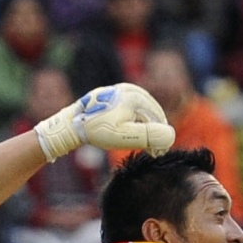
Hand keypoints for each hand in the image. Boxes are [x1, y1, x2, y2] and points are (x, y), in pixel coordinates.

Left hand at [33, 83, 174, 161]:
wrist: (72, 124)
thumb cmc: (98, 130)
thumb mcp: (125, 136)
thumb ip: (149, 135)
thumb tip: (170, 135)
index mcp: (136, 96)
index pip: (157, 119)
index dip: (159, 138)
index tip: (155, 153)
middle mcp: (131, 89)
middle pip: (151, 114)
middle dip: (153, 132)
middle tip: (151, 151)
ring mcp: (122, 90)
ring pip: (142, 112)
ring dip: (145, 128)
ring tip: (142, 144)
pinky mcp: (115, 95)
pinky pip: (133, 109)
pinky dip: (135, 121)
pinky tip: (130, 134)